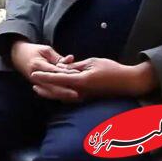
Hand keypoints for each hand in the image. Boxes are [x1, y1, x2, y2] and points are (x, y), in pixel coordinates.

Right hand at [10, 40, 79, 100]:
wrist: (17, 55)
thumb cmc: (33, 51)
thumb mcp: (45, 50)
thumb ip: (57, 57)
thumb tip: (71, 60)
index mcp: (37, 65)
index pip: (53, 71)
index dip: (66, 73)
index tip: (78, 75)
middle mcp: (36, 76)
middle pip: (51, 86)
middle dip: (64, 91)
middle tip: (77, 94)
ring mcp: (35, 82)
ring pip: (50, 92)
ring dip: (61, 95)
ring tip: (74, 97)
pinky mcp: (37, 85)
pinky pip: (48, 92)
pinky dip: (57, 95)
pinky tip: (67, 97)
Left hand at [30, 58, 156, 100]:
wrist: (129, 83)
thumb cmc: (112, 69)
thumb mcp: (92, 62)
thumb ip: (76, 66)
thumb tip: (62, 68)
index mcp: (81, 81)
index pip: (58, 78)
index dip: (45, 76)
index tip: (33, 73)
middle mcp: (81, 91)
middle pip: (57, 90)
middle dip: (44, 86)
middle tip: (32, 81)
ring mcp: (85, 96)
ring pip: (63, 95)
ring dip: (51, 91)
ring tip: (39, 87)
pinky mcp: (88, 98)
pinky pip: (70, 97)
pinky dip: (61, 93)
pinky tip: (55, 90)